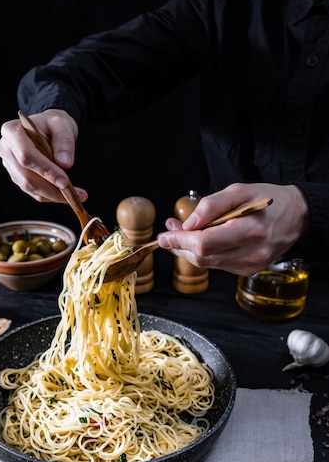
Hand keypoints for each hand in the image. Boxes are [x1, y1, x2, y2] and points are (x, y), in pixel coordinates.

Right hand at [0, 109, 87, 202]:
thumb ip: (64, 141)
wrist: (46, 129)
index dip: (45, 170)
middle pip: (26, 176)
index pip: (26, 156)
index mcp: (12, 131)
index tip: (65, 182)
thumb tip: (65, 163)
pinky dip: (50, 196)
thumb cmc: (52, 124)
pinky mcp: (16, 176)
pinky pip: (32, 191)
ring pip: (29, 187)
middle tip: (75, 195)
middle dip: (51, 188)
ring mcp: (9, 165)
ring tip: (75, 197)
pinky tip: (65, 195)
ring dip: (52, 195)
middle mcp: (6, 149)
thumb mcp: (62, 124)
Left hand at [157, 182, 309, 275]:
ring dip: (189, 250)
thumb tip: (188, 224)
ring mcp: (250, 265)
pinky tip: (203, 240)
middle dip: (180, 245)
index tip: (164, 234)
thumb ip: (212, 205)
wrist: (297, 217)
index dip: (179, 241)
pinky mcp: (248, 270)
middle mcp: (251, 253)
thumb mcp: (240, 191)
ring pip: (207, 264)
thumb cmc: (269, 200)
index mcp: (250, 231)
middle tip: (170, 230)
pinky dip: (205, 254)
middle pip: (202, 257)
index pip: (204, 244)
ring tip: (183, 231)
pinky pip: (217, 265)